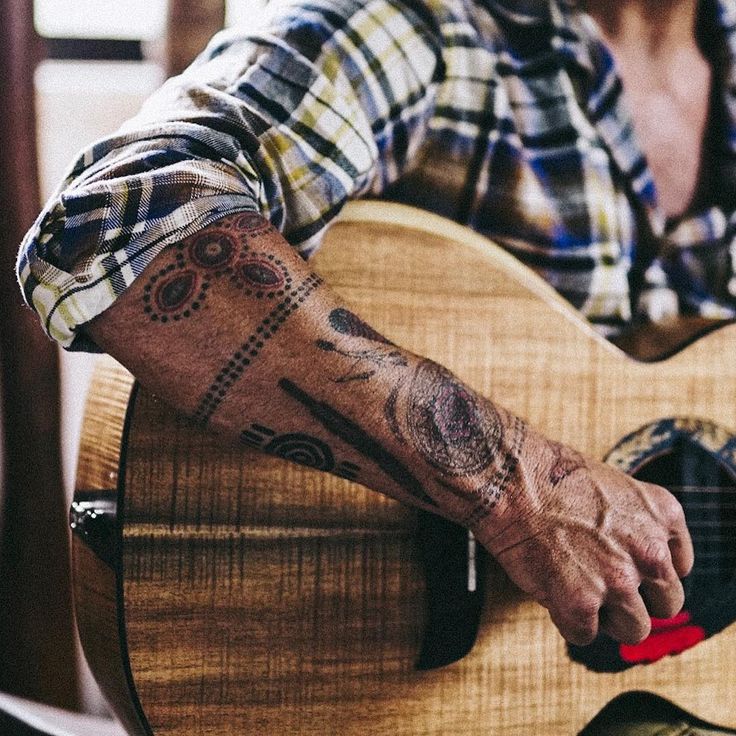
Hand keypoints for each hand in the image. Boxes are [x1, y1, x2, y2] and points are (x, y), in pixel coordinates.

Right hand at [472, 428, 693, 645]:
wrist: (510, 479)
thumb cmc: (548, 476)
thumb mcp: (612, 488)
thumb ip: (632, 524)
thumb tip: (626, 557)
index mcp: (662, 515)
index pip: (678, 567)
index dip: (647, 571)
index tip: (625, 567)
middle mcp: (649, 550)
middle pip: (668, 604)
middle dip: (636, 599)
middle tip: (601, 584)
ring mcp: (618, 580)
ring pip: (635, 629)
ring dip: (606, 618)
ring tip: (576, 591)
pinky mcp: (581, 603)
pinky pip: (585, 635)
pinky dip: (567, 621)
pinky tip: (552, 592)